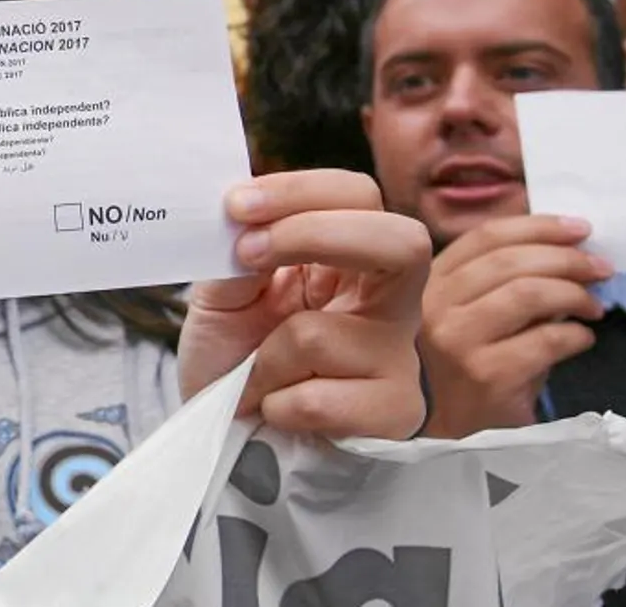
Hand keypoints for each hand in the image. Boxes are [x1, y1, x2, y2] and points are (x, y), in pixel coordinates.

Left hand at [180, 170, 431, 437]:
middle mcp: (386, 300)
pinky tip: (275, 409)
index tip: (236, 207)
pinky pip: (319, 398)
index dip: (300, 192)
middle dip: (316, 235)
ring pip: (322, 334)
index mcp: (348, 259)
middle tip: (248, 255)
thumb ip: (236, 254)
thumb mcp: (222, 294)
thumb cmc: (231, 356)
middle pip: (403, 241)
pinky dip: (275, 404)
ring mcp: (397, 356)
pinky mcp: (394, 412)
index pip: (356, 197)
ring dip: (263, 358)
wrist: (222, 433)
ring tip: (253, 377)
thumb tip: (245, 222)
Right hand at [419, 215, 609, 438]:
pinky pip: (547, 340)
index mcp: (426, 285)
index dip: (537, 226)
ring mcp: (457, 341)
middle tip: (600, 268)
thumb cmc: (454, 375)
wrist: (435, 438)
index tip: (577, 228)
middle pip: (509, 260)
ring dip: (575, 294)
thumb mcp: (460, 320)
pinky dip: (576, 336)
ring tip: (593, 307)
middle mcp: (433, 307)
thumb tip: (561, 254)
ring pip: (529, 293)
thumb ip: (494, 285)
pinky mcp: (487, 375)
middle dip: (567, 257)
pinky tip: (581, 341)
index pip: (483, 238)